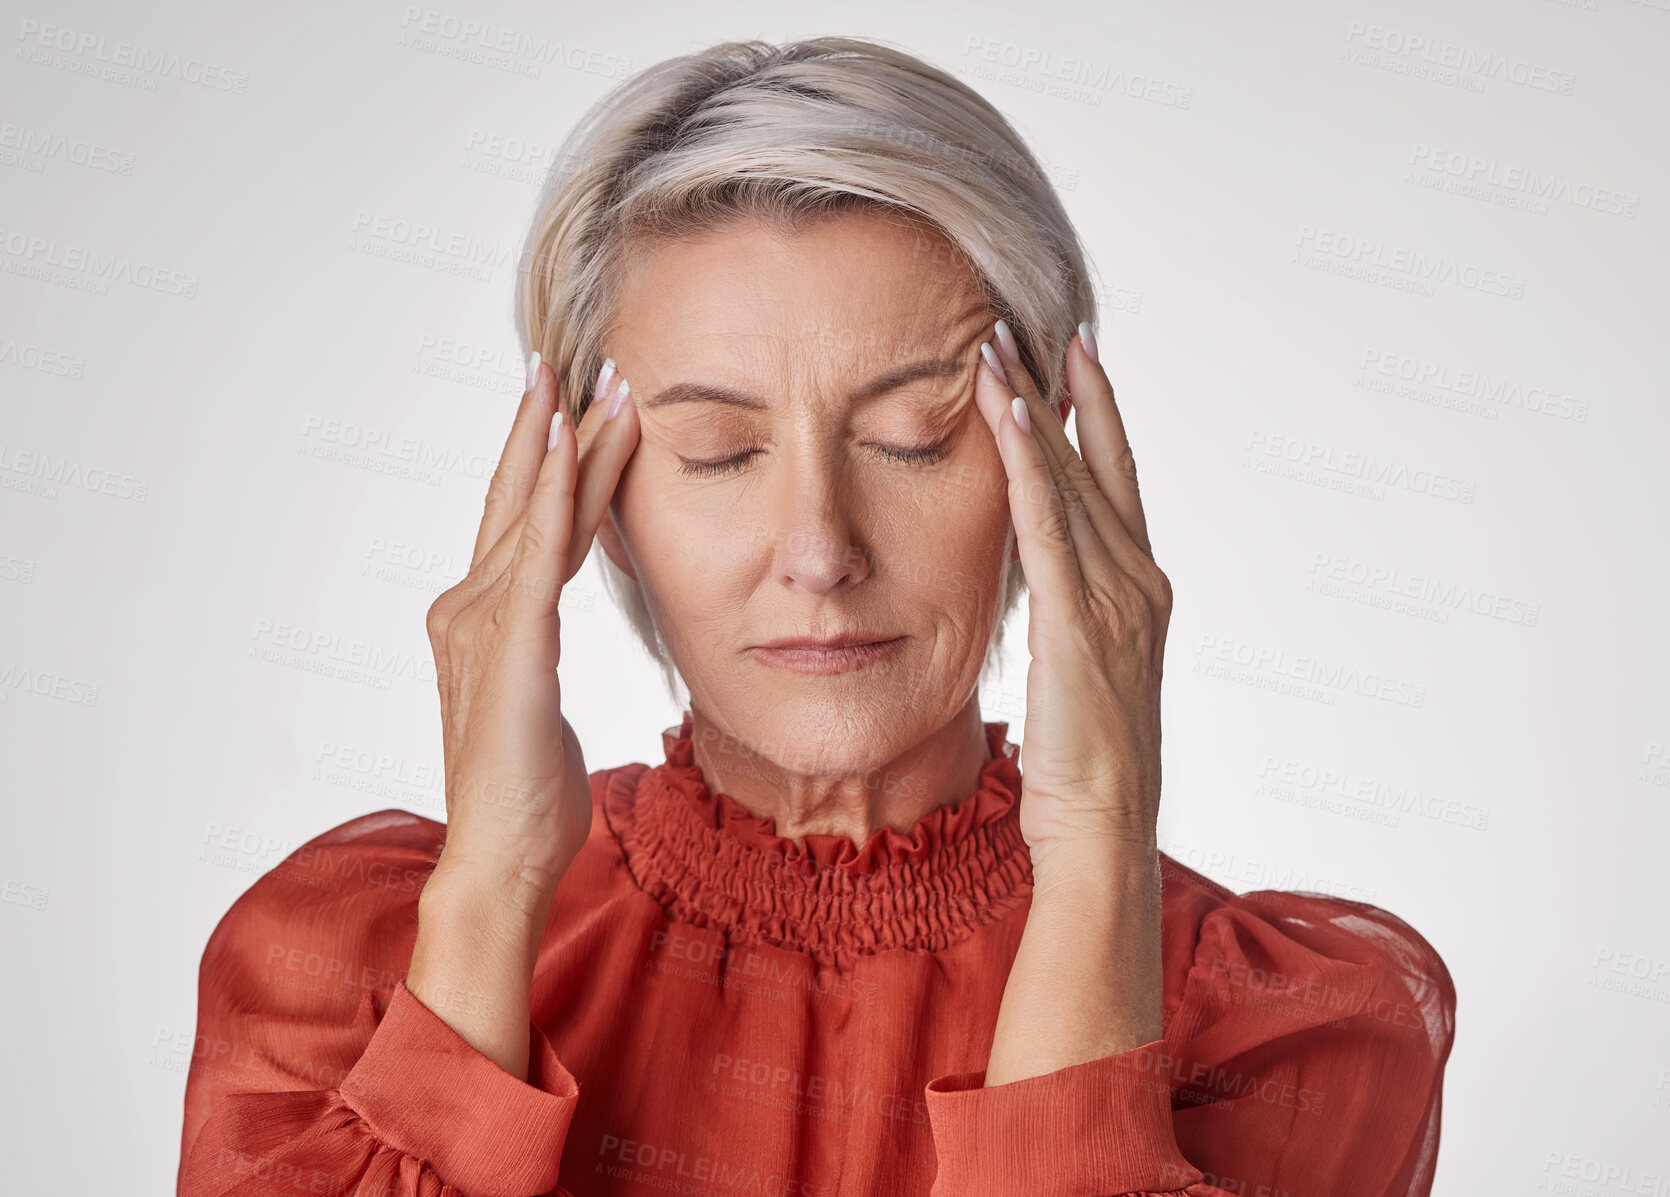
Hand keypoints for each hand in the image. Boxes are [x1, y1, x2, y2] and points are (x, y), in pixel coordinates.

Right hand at [423, 352, 640, 909]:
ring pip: (536, 512)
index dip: (550, 462)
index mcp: (479, 621)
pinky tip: (570, 442)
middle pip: (520, 499)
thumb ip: (535, 657)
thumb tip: (545, 642)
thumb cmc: (527, 797)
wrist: (502, 858)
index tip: (576, 405)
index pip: (524, 523)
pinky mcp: (510, 644)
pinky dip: (555, 493)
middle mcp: (468, 608)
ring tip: (600, 379)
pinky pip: (537, 553)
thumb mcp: (537, 705)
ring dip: (570, 442)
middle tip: (583, 358)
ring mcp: (482, 622)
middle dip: (551, 426)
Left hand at [974, 323, 1172, 869]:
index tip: (1078, 357)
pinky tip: (1006, 415)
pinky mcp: (1081, 621)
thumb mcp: (1080, 673)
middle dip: (1064, 392)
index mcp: (1141, 591)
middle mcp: (1140, 581)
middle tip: (1037, 326)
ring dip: (1031, 410)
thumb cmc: (1085, 765)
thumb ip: (1068, 616)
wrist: (1103, 826)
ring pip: (1069, 481)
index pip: (1117, 482)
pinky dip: (1026, 464)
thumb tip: (1040, 584)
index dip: (1097, 416)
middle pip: (1096, 465)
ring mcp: (1117, 599)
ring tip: (999, 348)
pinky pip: (1048, 523)